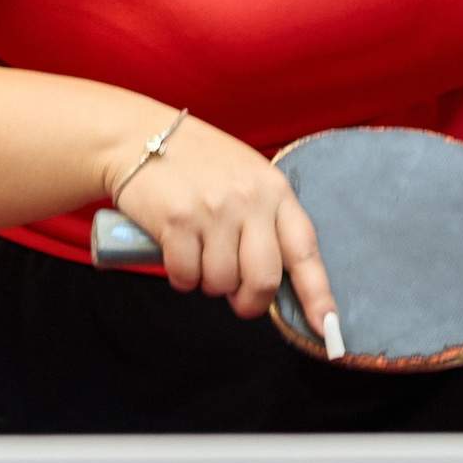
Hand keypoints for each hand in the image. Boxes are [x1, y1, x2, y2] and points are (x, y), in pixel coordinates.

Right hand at [103, 113, 339, 338]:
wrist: (136, 136)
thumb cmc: (194, 161)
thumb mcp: (244, 177)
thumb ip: (264, 219)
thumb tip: (274, 280)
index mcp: (274, 189)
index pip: (305, 250)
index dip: (317, 295)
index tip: (327, 327)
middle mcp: (249, 199)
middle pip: (263, 280)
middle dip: (249, 302)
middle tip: (236, 298)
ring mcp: (214, 209)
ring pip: (221, 282)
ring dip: (208, 283)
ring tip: (198, 256)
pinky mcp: (178, 220)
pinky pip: (186, 276)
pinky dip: (181, 278)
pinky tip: (175, 254)